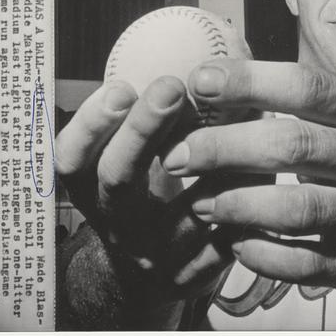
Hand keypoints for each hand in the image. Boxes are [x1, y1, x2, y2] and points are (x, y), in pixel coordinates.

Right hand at [55, 77, 259, 310]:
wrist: (147, 275)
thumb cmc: (145, 194)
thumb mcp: (128, 160)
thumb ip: (146, 118)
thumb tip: (197, 59)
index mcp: (90, 190)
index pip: (72, 159)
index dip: (91, 124)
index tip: (122, 86)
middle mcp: (116, 224)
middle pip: (118, 180)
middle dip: (142, 131)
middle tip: (170, 87)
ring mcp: (153, 255)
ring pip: (183, 213)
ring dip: (212, 167)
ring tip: (237, 123)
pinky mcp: (191, 277)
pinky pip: (223, 241)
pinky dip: (243, 204)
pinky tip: (262, 173)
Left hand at [161, 59, 335, 303]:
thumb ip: (311, 105)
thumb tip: (226, 81)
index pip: (308, 87)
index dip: (250, 80)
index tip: (200, 80)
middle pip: (293, 145)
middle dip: (225, 148)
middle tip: (179, 155)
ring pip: (295, 208)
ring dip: (236, 204)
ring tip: (200, 203)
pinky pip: (302, 262)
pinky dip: (259, 252)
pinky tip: (236, 241)